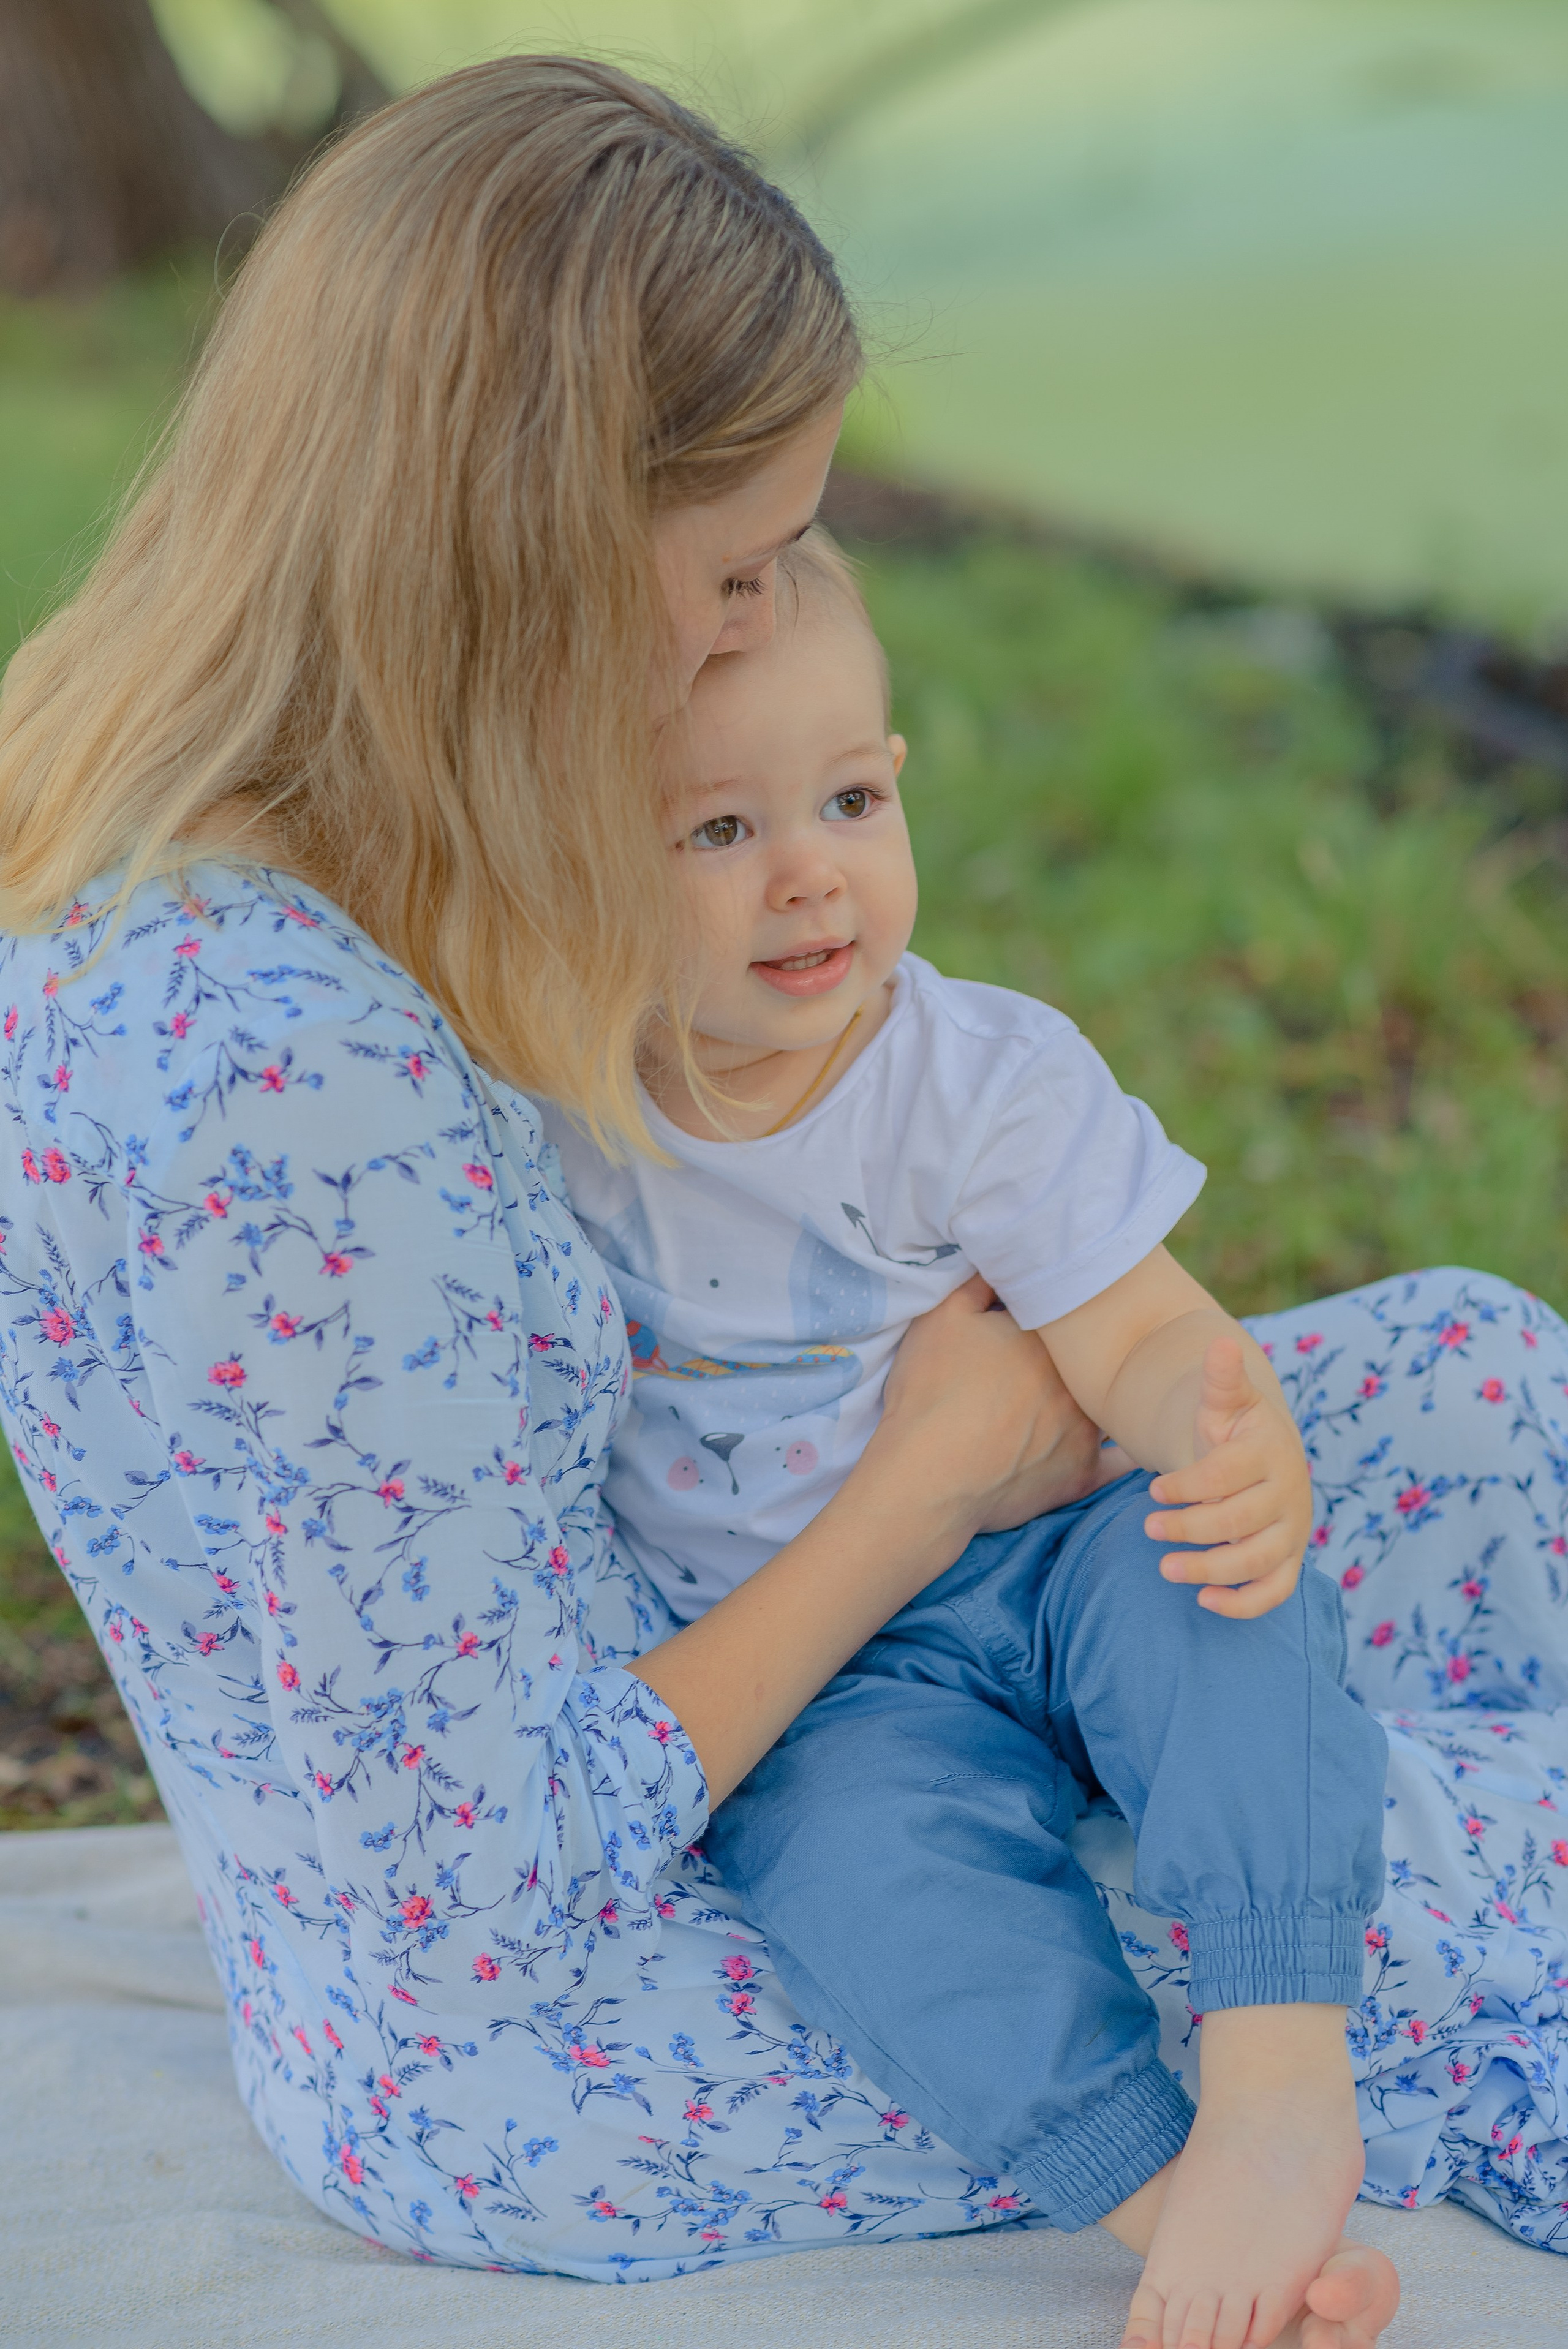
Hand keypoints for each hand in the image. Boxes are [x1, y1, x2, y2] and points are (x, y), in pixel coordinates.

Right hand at [876, 1275, 1103, 1543]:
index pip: (1067, 1318)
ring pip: (1111, 1407)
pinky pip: (1119, 1464)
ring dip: (1106, 1400)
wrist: (928, 1474)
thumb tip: (1005, 1261)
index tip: (1036, 1328)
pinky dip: (1122, 1455)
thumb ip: (979, 1281)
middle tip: (1052, 1366)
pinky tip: (1130, 1445)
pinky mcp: (1083, 1475)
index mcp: (1052, 1339)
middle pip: (1093, 1363)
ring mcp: (1087, 1432)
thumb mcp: (943, 1316)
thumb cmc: (932, 1391)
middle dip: (1083, 1360)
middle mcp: (1082, 1382)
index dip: (1051, 1321)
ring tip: (1096, 1398)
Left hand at [1142, 1334, 1311, 1618]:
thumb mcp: (1224, 1403)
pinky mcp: (1289, 1560)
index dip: (1187, 1486)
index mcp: (1269, 1452)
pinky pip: (1276, 1592)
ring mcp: (1292, 1531)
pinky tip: (1204, 1600)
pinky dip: (1245, 1604)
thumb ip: (1221, 1379)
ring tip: (1165, 1570)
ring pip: (1257, 1561)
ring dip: (1210, 1569)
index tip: (1153, 1489)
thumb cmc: (1235, 1432)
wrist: (1267, 1459)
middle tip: (1148, 1528)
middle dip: (1190, 1528)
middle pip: (1239, 1521)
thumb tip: (1219, 1341)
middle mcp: (1288, 1494)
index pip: (1226, 1475)